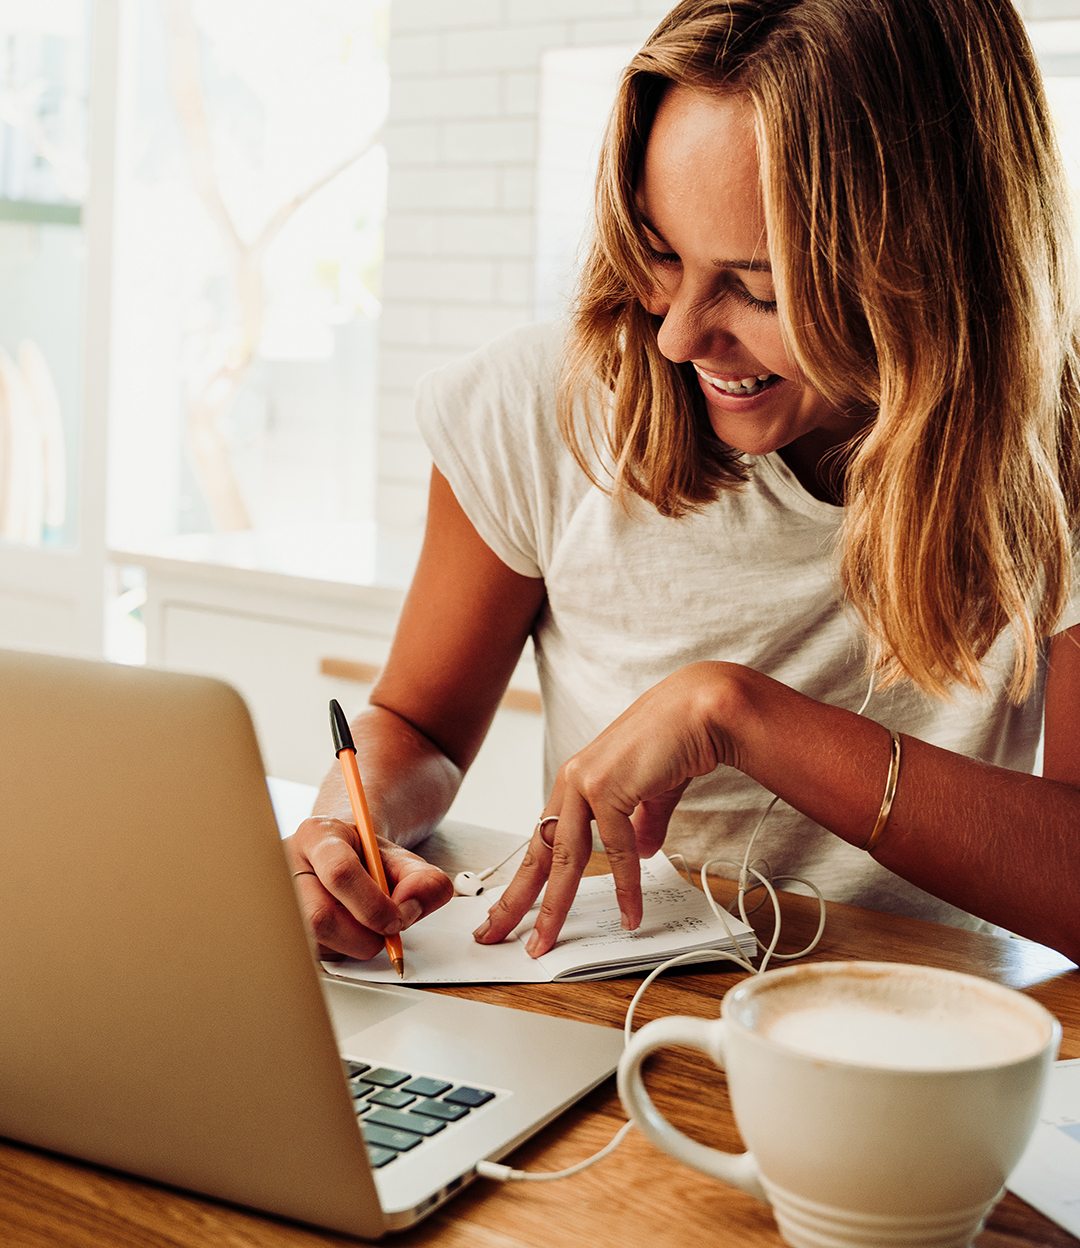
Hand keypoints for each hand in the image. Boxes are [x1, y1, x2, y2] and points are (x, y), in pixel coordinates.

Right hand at [285, 816, 453, 959]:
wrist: (345, 858)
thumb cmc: (368, 859)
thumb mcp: (402, 860)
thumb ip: (423, 880)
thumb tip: (410, 908)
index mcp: (318, 835)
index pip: (340, 872)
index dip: (373, 904)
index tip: (397, 918)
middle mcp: (289, 865)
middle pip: (319, 917)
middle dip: (364, 935)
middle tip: (386, 929)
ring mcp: (280, 899)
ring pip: (316, 942)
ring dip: (354, 944)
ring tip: (367, 924)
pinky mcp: (283, 928)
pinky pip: (314, 955)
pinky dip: (342, 951)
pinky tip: (349, 931)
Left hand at [474, 663, 738, 956]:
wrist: (700, 710)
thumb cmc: (676, 742)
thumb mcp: (651, 793)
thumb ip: (642, 823)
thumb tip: (641, 853)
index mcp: (576, 782)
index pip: (543, 839)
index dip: (526, 878)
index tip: (510, 909)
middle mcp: (572, 782)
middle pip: (537, 853)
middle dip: (516, 900)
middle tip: (493, 934)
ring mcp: (586, 783)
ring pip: (563, 858)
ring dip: (554, 906)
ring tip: (546, 941)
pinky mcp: (608, 786)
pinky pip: (617, 850)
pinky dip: (626, 887)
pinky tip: (630, 914)